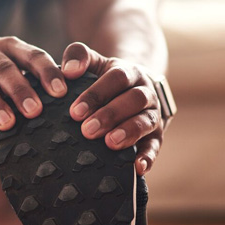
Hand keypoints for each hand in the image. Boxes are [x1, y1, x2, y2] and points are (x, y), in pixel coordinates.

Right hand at [0, 37, 66, 159]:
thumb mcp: (14, 64)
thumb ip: (35, 80)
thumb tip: (72, 112)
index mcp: (11, 47)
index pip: (32, 56)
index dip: (46, 72)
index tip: (61, 92)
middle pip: (5, 69)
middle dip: (20, 90)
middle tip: (36, 111)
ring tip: (8, 124)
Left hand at [62, 42, 163, 175]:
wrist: (134, 88)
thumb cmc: (105, 79)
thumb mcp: (94, 62)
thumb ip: (79, 56)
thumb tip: (68, 70)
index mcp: (129, 73)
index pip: (116, 79)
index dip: (96, 94)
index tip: (74, 111)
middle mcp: (145, 92)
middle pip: (134, 99)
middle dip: (110, 115)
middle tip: (87, 130)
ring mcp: (152, 114)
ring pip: (146, 121)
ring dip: (129, 132)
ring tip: (110, 143)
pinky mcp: (156, 135)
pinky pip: (155, 146)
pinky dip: (148, 156)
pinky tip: (138, 168)